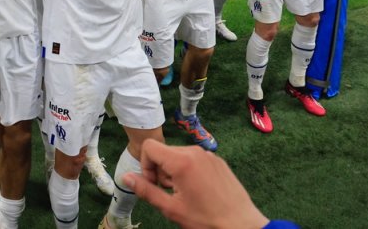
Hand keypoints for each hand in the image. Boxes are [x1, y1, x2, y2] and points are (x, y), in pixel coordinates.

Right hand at [123, 139, 268, 228]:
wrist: (241, 225)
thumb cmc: (204, 220)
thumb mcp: (171, 208)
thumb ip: (146, 190)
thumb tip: (126, 177)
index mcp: (181, 160)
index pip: (150, 147)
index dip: (145, 165)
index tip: (154, 184)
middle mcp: (195, 151)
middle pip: (164, 151)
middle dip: (160, 170)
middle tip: (170, 193)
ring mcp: (208, 155)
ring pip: (179, 155)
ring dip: (174, 171)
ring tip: (184, 193)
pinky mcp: (218, 160)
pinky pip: (195, 159)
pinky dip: (189, 170)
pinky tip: (198, 191)